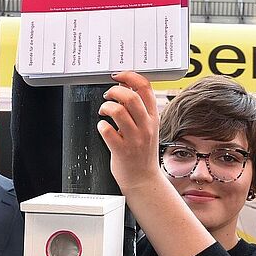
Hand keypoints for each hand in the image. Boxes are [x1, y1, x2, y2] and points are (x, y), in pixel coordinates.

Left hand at [97, 71, 163, 190]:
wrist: (143, 179)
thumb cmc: (142, 152)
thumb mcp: (147, 127)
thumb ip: (138, 108)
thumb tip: (123, 86)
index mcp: (153, 117)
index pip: (145, 88)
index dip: (130, 77)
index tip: (119, 76)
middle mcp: (145, 127)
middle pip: (131, 97)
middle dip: (114, 91)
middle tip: (108, 95)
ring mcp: (134, 139)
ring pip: (118, 111)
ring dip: (106, 107)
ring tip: (104, 111)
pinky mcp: (121, 150)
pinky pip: (107, 131)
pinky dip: (101, 126)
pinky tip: (103, 128)